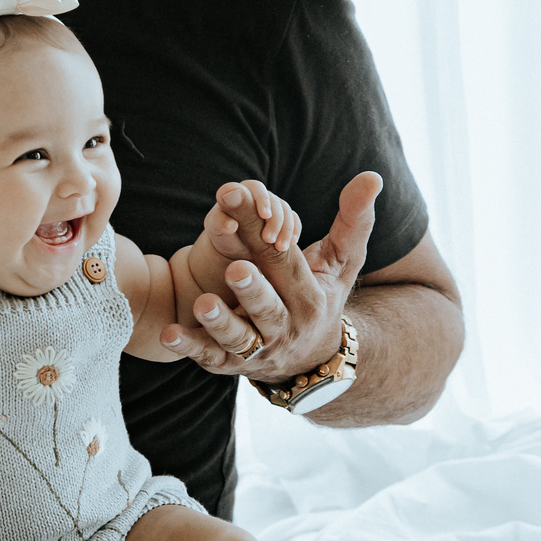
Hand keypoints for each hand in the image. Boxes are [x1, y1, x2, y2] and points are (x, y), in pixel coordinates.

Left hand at [162, 173, 382, 381]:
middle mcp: (287, 326)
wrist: (314, 362)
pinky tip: (169, 335)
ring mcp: (260, 348)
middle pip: (268, 305)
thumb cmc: (322, 295)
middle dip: (252, 290)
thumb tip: (372, 176)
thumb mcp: (342, 262)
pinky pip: (211, 357)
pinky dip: (190, 347)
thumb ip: (354, 220)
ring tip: (202, 303)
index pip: (284, 261)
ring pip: (240, 338)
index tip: (235, 200)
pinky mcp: (232, 364)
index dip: (260, 232)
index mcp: (310, 296)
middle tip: (234, 269)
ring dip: (220, 323)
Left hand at [202, 180, 300, 261]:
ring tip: (280, 247)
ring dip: (286, 229)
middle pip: (274, 201)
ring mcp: (273, 206)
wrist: (233, 250)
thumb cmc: (222, 236)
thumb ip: (220, 219)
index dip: (262, 200)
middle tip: (268, 240)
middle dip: (275, 221)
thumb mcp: (217, 229)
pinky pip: (294, 220)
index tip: (264, 216)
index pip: (256, 188)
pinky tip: (292, 242)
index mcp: (241, 191)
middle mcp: (259, 196)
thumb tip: (230, 219)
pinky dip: (294, 230)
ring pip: (286, 211)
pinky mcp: (283, 219)